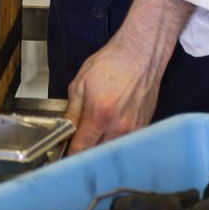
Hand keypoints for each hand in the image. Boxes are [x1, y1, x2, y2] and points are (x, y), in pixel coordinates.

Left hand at [64, 0, 193, 154]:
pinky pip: (126, 144)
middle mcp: (119, 127)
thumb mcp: (81, 83)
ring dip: (101, 150)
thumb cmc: (113, 63)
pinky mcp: (144, 127)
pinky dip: (116, 142)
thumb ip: (72, 112)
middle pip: (97, 156)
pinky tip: (110, 132)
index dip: (70, 155)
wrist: (141, 54)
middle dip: (85, 155)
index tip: (65, 154)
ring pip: (113, 152)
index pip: (81, 150)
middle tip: (77, 147)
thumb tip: (66, 130)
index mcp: (99, 115)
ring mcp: (134, 130)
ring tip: (94, 139)